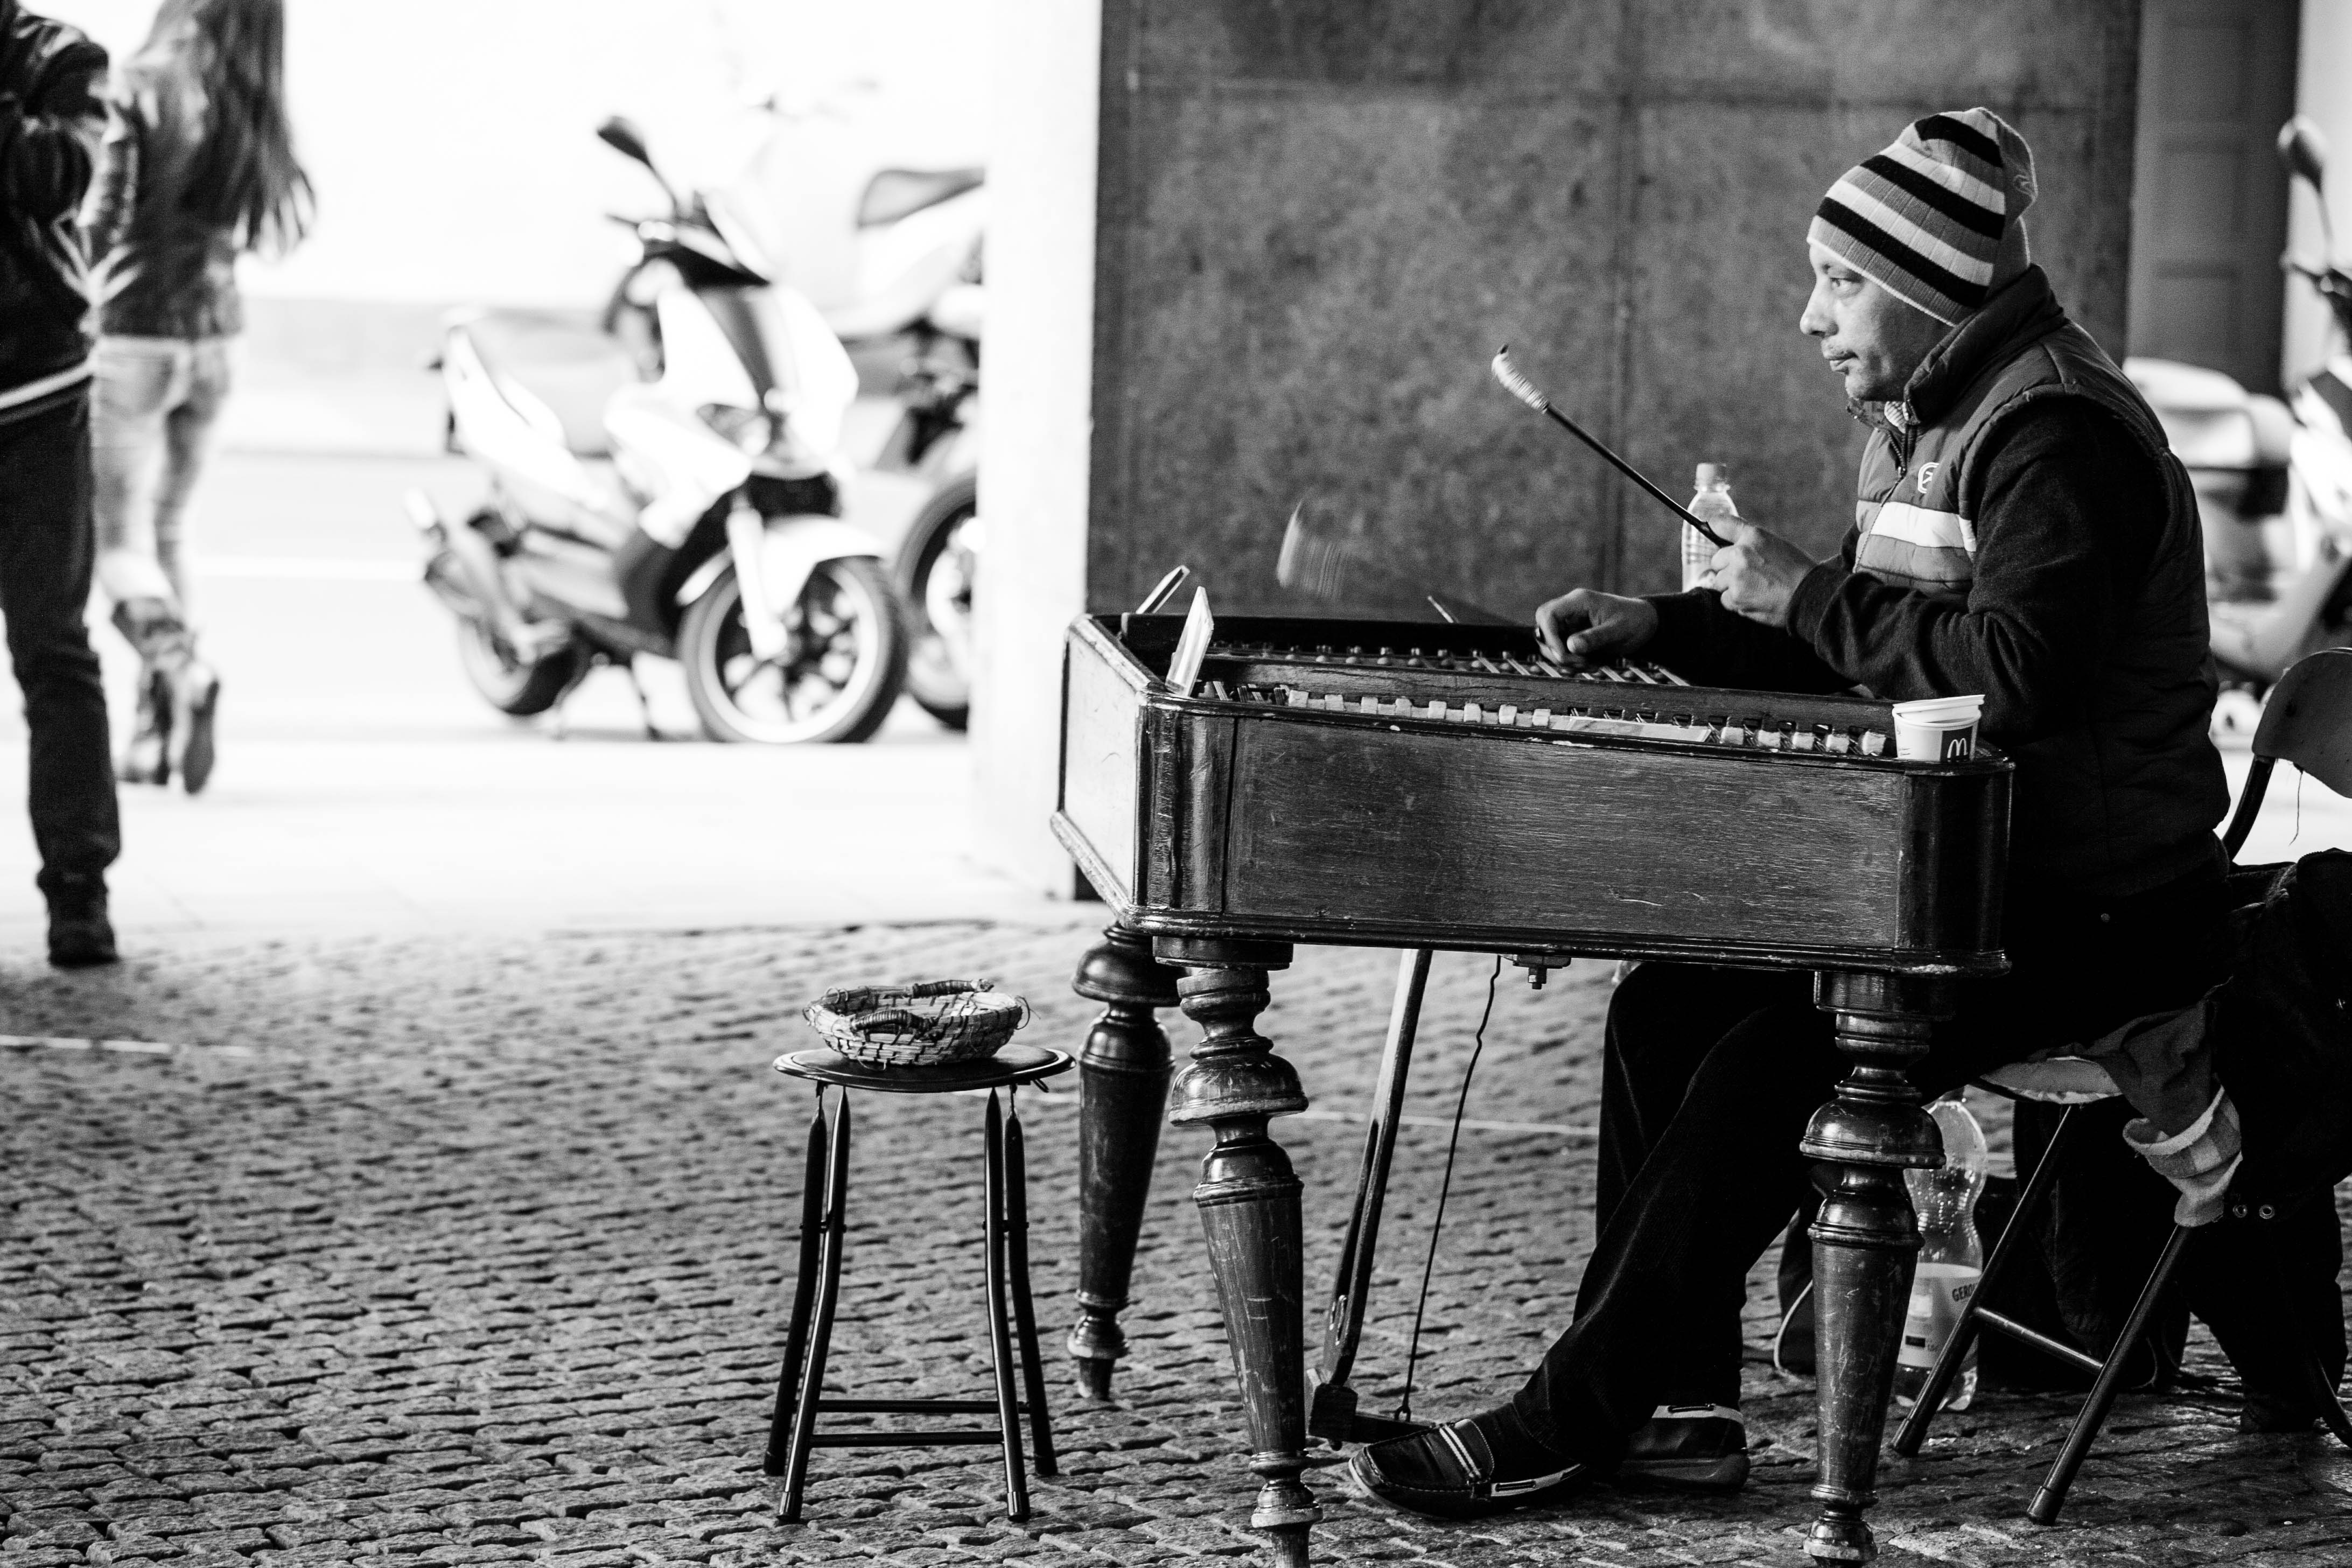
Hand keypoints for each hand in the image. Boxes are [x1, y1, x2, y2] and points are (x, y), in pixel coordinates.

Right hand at [1534, 589, 1657, 663]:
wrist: (1644, 626)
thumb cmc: (1635, 621)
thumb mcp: (1619, 630)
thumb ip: (1596, 638)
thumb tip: (1570, 647)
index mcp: (1578, 601)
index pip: (1547, 614)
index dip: (1549, 636)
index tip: (1563, 655)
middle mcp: (1569, 612)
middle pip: (1543, 631)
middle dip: (1557, 652)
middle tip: (1580, 663)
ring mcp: (1569, 626)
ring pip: (1550, 646)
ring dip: (1567, 661)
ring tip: (1593, 664)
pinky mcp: (1572, 638)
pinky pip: (1562, 654)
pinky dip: (1574, 664)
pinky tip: (1594, 663)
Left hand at [1703, 521, 1816, 627]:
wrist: (1810, 596)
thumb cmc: (1797, 571)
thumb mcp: (1776, 545)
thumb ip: (1751, 543)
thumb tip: (1728, 546)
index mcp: (1753, 536)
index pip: (1720, 523)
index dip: (1710, 527)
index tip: (1706, 528)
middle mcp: (1740, 553)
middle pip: (1716, 560)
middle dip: (1726, 569)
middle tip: (1748, 576)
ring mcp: (1736, 575)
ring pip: (1719, 582)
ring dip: (1731, 587)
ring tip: (1755, 589)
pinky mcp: (1735, 596)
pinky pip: (1724, 599)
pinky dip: (1736, 603)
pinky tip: (1755, 599)